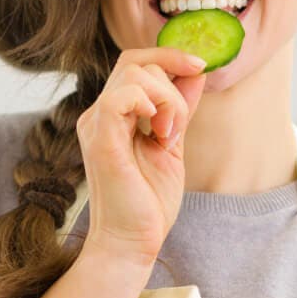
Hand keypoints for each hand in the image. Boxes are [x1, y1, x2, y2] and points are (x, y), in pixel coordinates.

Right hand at [75, 46, 207, 267]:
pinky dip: (148, 104)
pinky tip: (157, 133)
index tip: (199, 67)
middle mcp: (101, 114)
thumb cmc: (149, 202)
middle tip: (177, 127)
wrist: (132, 242)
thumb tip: (195, 73)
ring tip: (168, 136)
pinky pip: (119, 97)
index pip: (135, 62)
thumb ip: (179, 109)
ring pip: (133, 74)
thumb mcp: (172, 145)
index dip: (169, 55)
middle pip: (135, 61)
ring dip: (166, 100)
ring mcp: (97, 125)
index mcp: (114, 114)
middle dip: (172, 83)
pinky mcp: (101, 141)